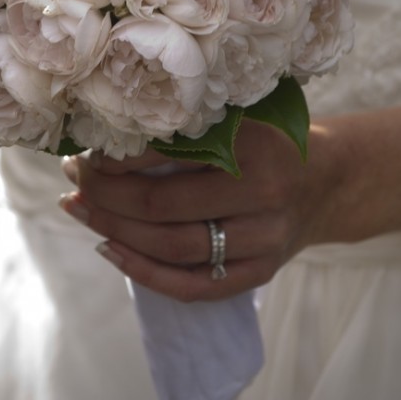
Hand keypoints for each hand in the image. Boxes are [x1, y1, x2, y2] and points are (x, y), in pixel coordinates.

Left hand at [61, 120, 335, 301]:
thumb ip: (191, 122)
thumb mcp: (239, 115)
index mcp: (252, 145)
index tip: (87, 149)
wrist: (328, 180)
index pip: (168, 155)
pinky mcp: (259, 272)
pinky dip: (145, 272)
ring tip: (80, 209)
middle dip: (106, 194)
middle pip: (162, 205)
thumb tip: (111, 130)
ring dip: (115, 229)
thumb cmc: (269, 138)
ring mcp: (262, 240)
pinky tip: (110, 249)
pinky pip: (194, 285)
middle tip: (73, 178)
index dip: (119, 157)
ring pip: (172, 247)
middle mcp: (261, 195)